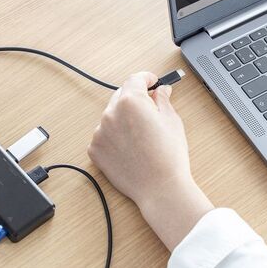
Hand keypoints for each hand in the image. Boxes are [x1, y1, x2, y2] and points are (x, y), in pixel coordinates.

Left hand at [88, 72, 213, 250]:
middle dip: (135, 99)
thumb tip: (161, 90)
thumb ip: (162, 100)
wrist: (159, 188)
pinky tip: (129, 148)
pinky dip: (114, 136)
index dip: (146, 78)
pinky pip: (104, 135)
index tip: (152, 82)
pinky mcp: (94, 150)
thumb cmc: (169, 156)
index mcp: (131, 102)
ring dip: (123, 118)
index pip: (135, 79)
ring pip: (111, 116)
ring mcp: (99, 132)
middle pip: (121, 96)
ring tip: (140, 136)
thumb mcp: (172, 121)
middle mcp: (111, 113)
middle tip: (149, 109)